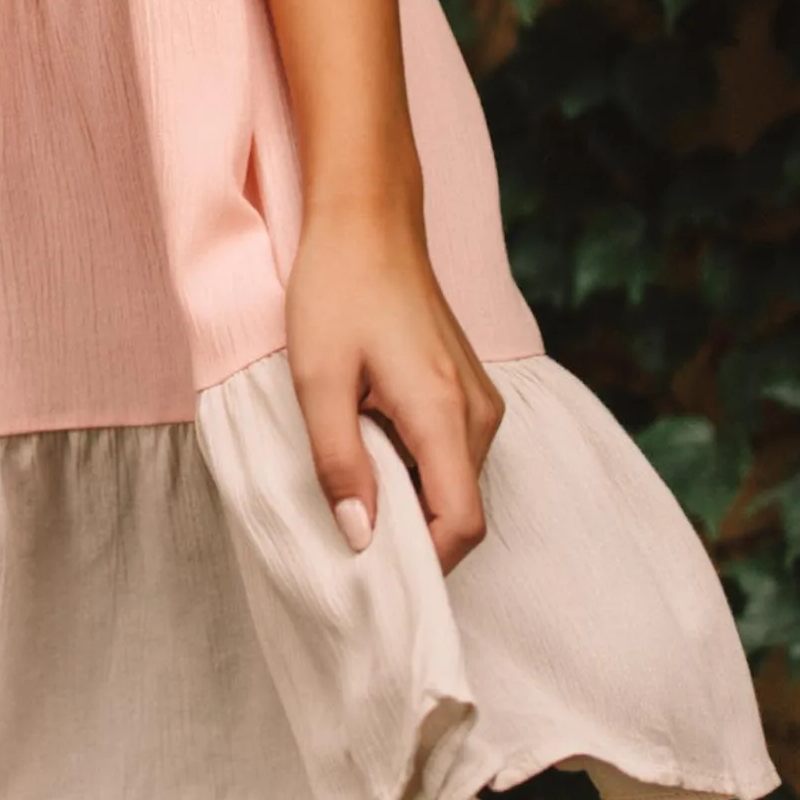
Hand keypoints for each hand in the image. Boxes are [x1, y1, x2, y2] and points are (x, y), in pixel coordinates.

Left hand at [285, 203, 504, 574]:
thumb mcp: (318, 380)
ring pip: (457, 487)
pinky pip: (453, 458)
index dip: (423, 566)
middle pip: (462, 513)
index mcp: (444, 412)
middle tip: (350, 540)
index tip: (374, 578)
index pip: (461, 524)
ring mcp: (481, 401)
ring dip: (412, 504)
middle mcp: (479, 413)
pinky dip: (418, 474)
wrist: (368, 220)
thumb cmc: (337, 289)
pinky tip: (371, 454)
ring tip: (354, 492)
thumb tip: (359, 537)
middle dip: (412, 541)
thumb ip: (338, 462)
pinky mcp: (471, 391)